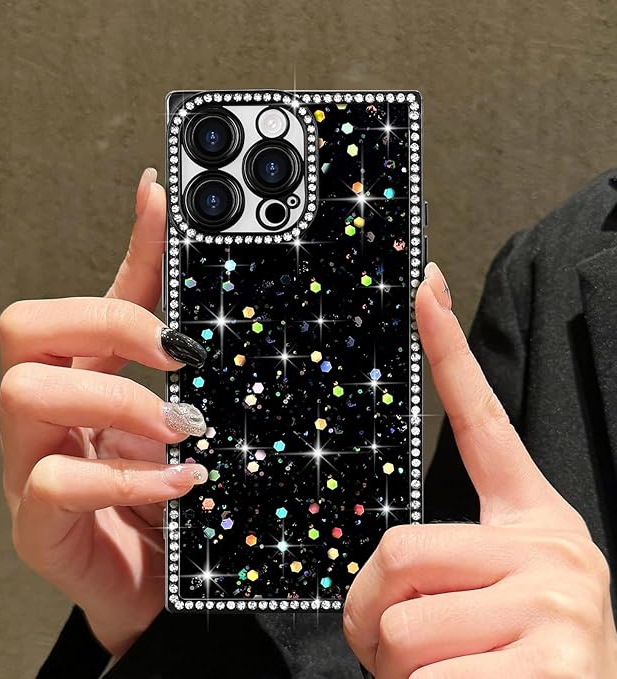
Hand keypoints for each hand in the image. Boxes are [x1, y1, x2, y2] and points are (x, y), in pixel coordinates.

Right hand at [0, 169, 207, 656]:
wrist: (162, 581)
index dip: (128, 254)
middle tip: (178, 357)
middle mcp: (46, 415)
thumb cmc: (167, 490)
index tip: (172, 213)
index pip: (82, 298)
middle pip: (24, 329)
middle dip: (108, 327)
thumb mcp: (180, 407)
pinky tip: (178, 481)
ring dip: (117, 401)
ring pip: (25, 395)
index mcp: (80, 380)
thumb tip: (190, 256)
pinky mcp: (39, 529)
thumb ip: (177, 336)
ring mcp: (31, 469)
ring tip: (182, 429)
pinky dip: (122, 476)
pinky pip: (52, 485)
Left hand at [344, 263, 616, 677]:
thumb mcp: (488, 598)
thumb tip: (384, 580)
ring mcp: (558, 602)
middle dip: (371, 614)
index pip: (481, 419)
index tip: (424, 285)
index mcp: (532, 520)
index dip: (449, 350)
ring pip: (401, 624)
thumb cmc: (522, 662)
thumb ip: (439, 568)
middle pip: (397, 551)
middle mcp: (553, 548)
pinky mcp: (554, 664)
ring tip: (440, 678)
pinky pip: (428, 678)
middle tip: (392, 649)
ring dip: (396, 667)